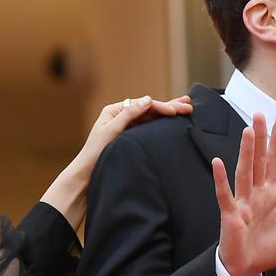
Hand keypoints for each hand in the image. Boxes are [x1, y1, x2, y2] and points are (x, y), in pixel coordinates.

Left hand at [40, 95, 192, 228]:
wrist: (86, 175)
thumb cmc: (95, 154)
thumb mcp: (111, 131)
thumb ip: (129, 115)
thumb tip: (148, 99)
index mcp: (114, 111)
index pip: (142, 105)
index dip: (160, 107)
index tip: (176, 111)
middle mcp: (121, 117)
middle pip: (149, 110)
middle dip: (169, 107)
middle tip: (189, 105)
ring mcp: (126, 128)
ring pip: (151, 119)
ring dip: (168, 115)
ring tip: (186, 108)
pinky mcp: (130, 140)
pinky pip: (148, 129)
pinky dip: (161, 125)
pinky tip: (172, 122)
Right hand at [213, 114, 275, 275]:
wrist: (250, 269)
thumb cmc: (269, 249)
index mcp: (270, 194)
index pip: (274, 162)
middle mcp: (255, 194)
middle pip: (259, 160)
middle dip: (261, 138)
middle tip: (260, 114)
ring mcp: (242, 202)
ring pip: (245, 172)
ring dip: (247, 151)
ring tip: (249, 131)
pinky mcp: (231, 215)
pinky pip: (225, 195)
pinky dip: (221, 179)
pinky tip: (218, 163)